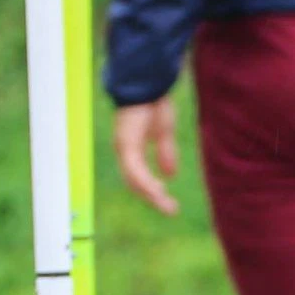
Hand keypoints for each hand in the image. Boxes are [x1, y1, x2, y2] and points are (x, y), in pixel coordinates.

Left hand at [112, 99, 182, 215]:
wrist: (148, 85)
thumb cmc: (154, 103)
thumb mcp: (164, 133)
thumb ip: (165, 153)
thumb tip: (170, 174)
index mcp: (131, 148)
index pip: (138, 175)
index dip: (151, 188)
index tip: (165, 199)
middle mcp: (124, 151)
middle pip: (135, 182)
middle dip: (153, 197)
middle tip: (170, 209)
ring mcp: (124, 148)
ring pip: (135, 180)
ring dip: (152, 195)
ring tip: (168, 207)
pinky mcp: (127, 145)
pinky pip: (136, 171)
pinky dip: (147, 183)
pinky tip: (159, 193)